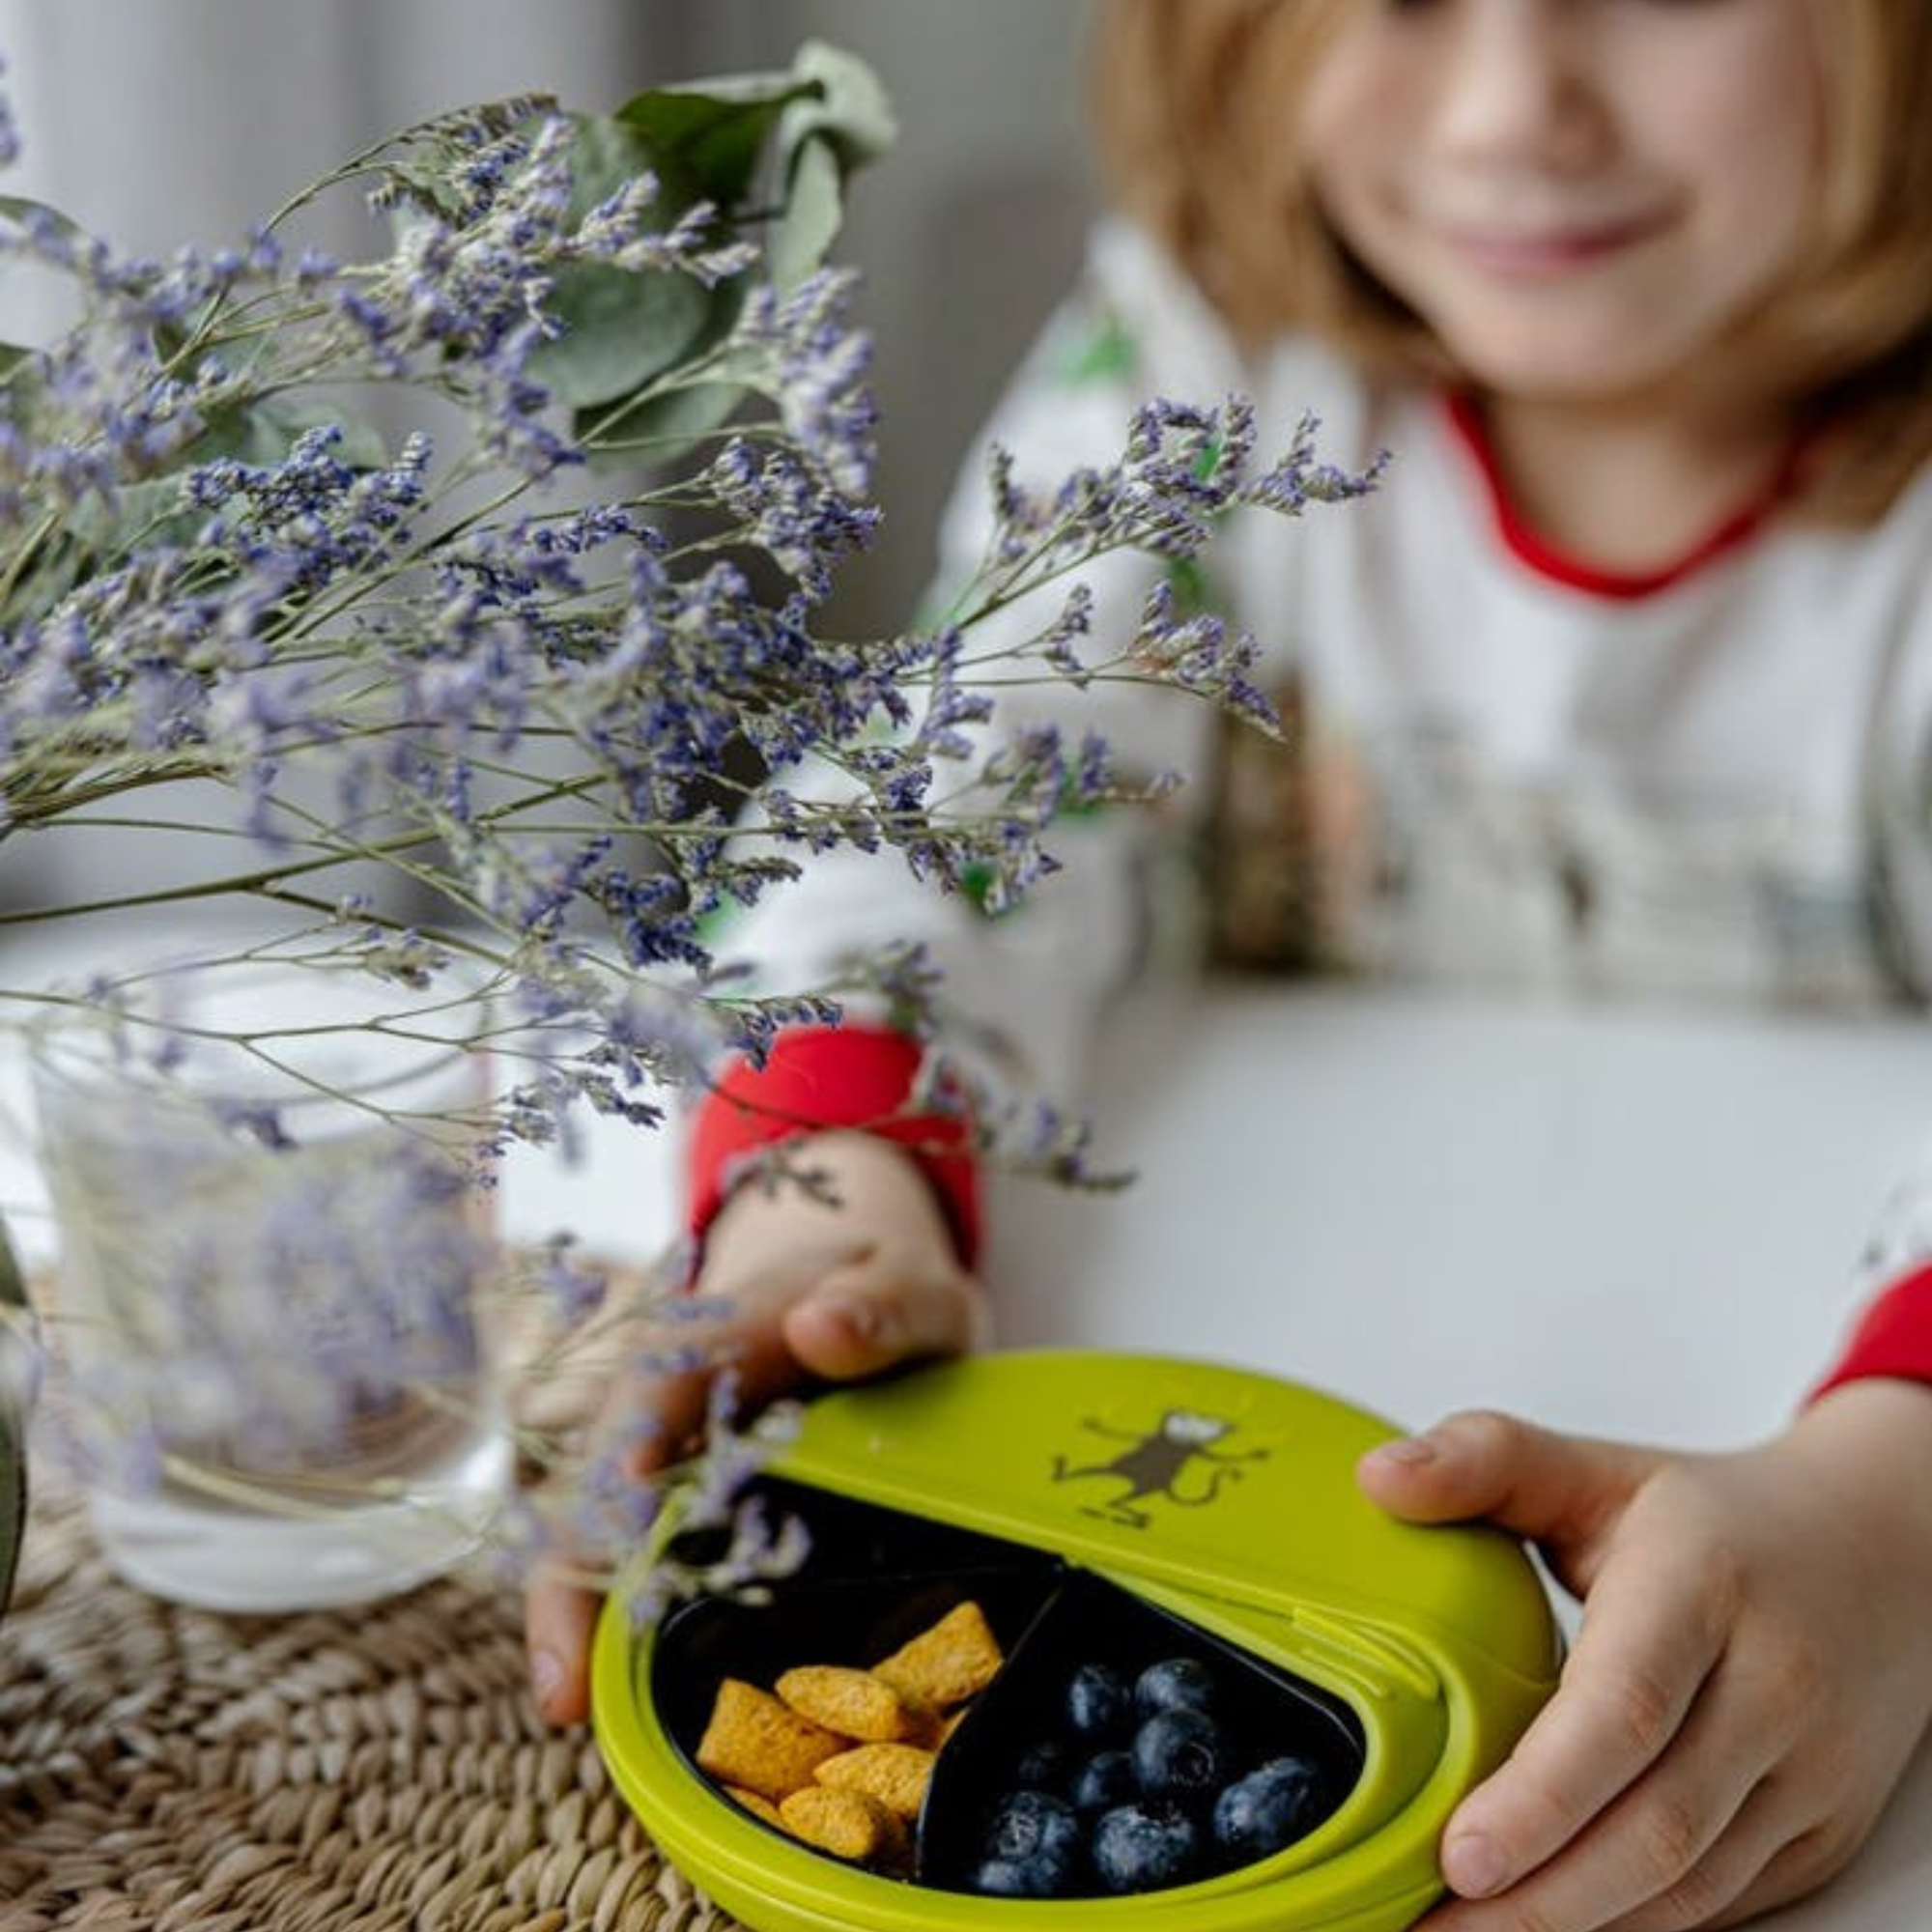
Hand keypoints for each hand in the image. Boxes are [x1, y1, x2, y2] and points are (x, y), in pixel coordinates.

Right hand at [522, 1131, 986, 1724]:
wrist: (856, 1289)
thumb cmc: (879, 1288)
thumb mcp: (905, 1283)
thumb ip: (880, 1304)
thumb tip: (820, 1325)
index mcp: (712, 1335)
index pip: (653, 1387)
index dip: (628, 1451)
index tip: (619, 1512)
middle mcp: (664, 1401)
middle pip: (597, 1482)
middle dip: (573, 1576)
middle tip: (566, 1684)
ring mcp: (665, 1460)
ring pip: (599, 1538)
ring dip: (584, 1617)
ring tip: (573, 1710)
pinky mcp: (684, 1508)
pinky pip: (641, 1567)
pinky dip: (628, 1630)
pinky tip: (626, 1705)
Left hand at [1356, 1381, 1931, 1929]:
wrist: (1880, 1556)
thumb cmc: (1712, 1521)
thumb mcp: (1594, 1468)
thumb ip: (1484, 1460)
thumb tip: (1378, 1480)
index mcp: (1702, 1587)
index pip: (1622, 1710)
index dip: (1540, 1795)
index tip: (1456, 1854)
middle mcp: (1771, 1688)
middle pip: (1655, 1826)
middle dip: (1539, 1898)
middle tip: (1433, 1929)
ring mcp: (1807, 1773)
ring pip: (1690, 1885)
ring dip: (1576, 1928)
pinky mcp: (1819, 1834)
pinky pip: (1722, 1904)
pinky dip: (1632, 1926)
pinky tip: (1550, 1925)